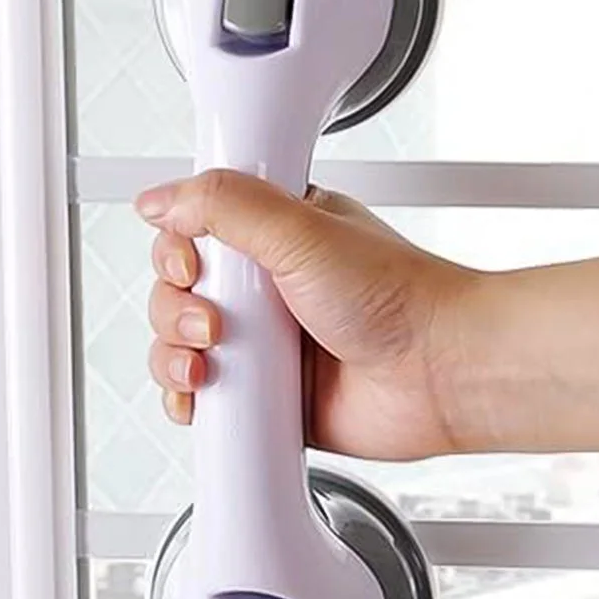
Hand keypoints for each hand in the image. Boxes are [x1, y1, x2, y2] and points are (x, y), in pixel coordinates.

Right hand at [136, 170, 476, 460]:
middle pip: (176, 291)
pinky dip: (190, 399)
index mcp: (273, 231)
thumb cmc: (398, 297)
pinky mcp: (266, 395)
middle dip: (175, 308)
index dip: (177, 249)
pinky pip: (203, 398)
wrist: (438, 373)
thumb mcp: (300, 227)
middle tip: (213, 319)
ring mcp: (264, 342)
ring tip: (213, 357)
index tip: (193, 264)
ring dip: (175, 355)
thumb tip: (159, 199)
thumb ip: (224, 204)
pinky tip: (208, 393)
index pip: (192, 230)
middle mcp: (265, 285)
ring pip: (179, 346)